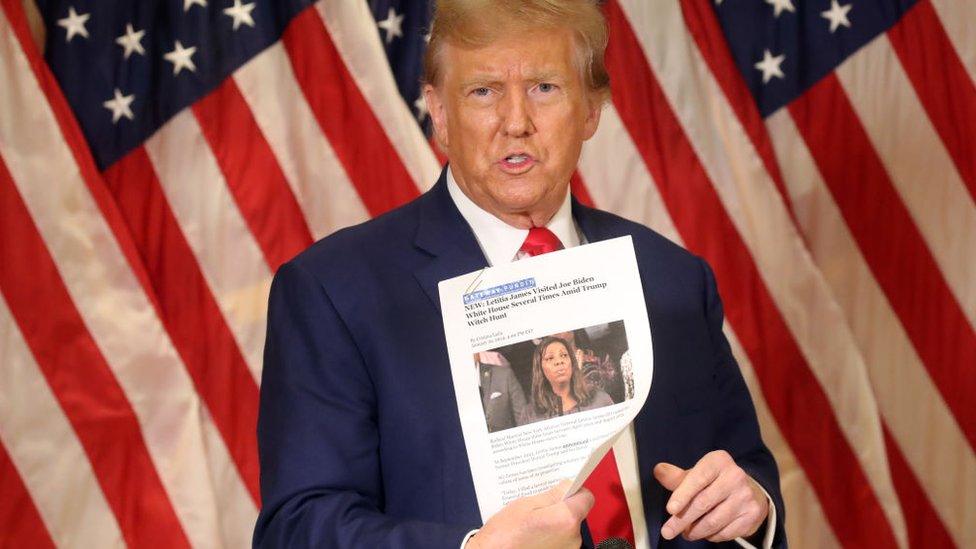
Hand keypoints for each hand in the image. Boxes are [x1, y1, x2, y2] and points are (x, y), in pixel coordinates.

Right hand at [467, 480, 593, 548]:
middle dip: (561, 508)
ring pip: (568, 529)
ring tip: (532, 523)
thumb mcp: (525, 505)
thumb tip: (566, 486)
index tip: (564, 488)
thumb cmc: (504, 536)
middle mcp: (573, 538)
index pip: (586, 498)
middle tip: (539, 506)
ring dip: (555, 524)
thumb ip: (551, 495)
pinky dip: (551, 537)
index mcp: (566, 519)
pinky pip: (561, 541)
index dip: (576, 490)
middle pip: (576, 514)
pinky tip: (533, 535)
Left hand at [654, 450, 767, 542]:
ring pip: (714, 521)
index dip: (682, 495)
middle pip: (703, 503)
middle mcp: (735, 476)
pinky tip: (703, 533)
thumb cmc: (715, 482)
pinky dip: (710, 536)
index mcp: (719, 461)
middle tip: (668, 531)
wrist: (749, 491)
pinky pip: (725, 532)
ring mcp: (746, 497)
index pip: (698, 479)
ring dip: (695, 531)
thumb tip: (659, 470)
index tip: (670, 509)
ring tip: (685, 533)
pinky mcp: (751, 515)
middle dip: (682, 520)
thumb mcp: (697, 474)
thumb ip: (677, 476)